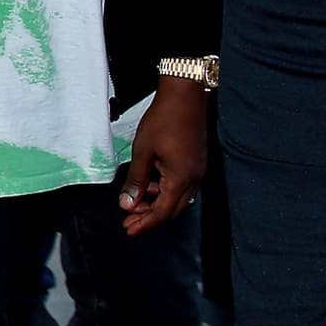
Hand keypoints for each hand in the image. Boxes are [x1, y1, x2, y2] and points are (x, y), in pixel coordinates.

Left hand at [118, 75, 206, 234]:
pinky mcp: (197, 163)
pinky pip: (182, 187)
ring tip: (135, 204)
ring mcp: (198, 171)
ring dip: (157, 204)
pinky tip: (150, 186)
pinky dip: (165, 191)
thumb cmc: (163, 120)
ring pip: (178, 199)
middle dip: (150, 218)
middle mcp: (194, 179)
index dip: (145, 224)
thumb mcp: (142, 151)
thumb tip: (127, 204)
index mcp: (181, 179)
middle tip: (129, 222)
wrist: (185, 96)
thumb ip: (136, 180)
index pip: (163, 213)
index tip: (129, 230)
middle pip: (173, 211)